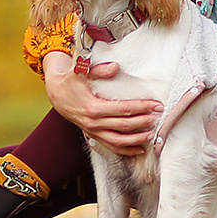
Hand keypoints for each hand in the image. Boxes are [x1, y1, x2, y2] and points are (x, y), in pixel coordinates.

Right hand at [44, 52, 161, 157]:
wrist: (56, 94)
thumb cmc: (71, 81)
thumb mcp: (81, 71)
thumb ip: (98, 70)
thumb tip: (114, 67)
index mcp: (93, 106)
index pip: (123, 109)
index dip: (141, 107)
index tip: (156, 104)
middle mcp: (94, 122)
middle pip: (124, 125)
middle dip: (144, 122)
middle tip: (159, 117)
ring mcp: (93, 131)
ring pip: (118, 140)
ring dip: (137, 139)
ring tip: (152, 134)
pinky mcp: (93, 135)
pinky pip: (111, 146)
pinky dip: (126, 150)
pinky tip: (139, 149)